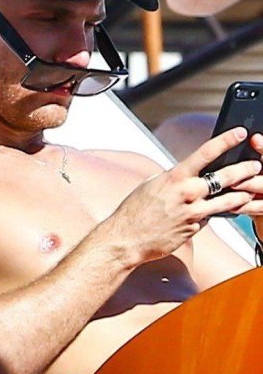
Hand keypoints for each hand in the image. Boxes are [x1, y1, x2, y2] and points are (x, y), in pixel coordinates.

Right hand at [97, 127, 259, 265]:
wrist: (124, 240)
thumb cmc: (133, 212)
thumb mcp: (151, 186)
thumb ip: (173, 178)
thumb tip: (187, 172)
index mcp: (174, 178)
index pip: (206, 153)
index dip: (226, 140)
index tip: (240, 132)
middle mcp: (187, 193)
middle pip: (226, 177)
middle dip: (245, 169)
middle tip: (256, 165)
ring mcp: (193, 212)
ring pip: (229, 200)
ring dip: (243, 194)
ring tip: (250, 190)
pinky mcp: (195, 228)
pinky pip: (211, 217)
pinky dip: (217, 213)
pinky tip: (223, 210)